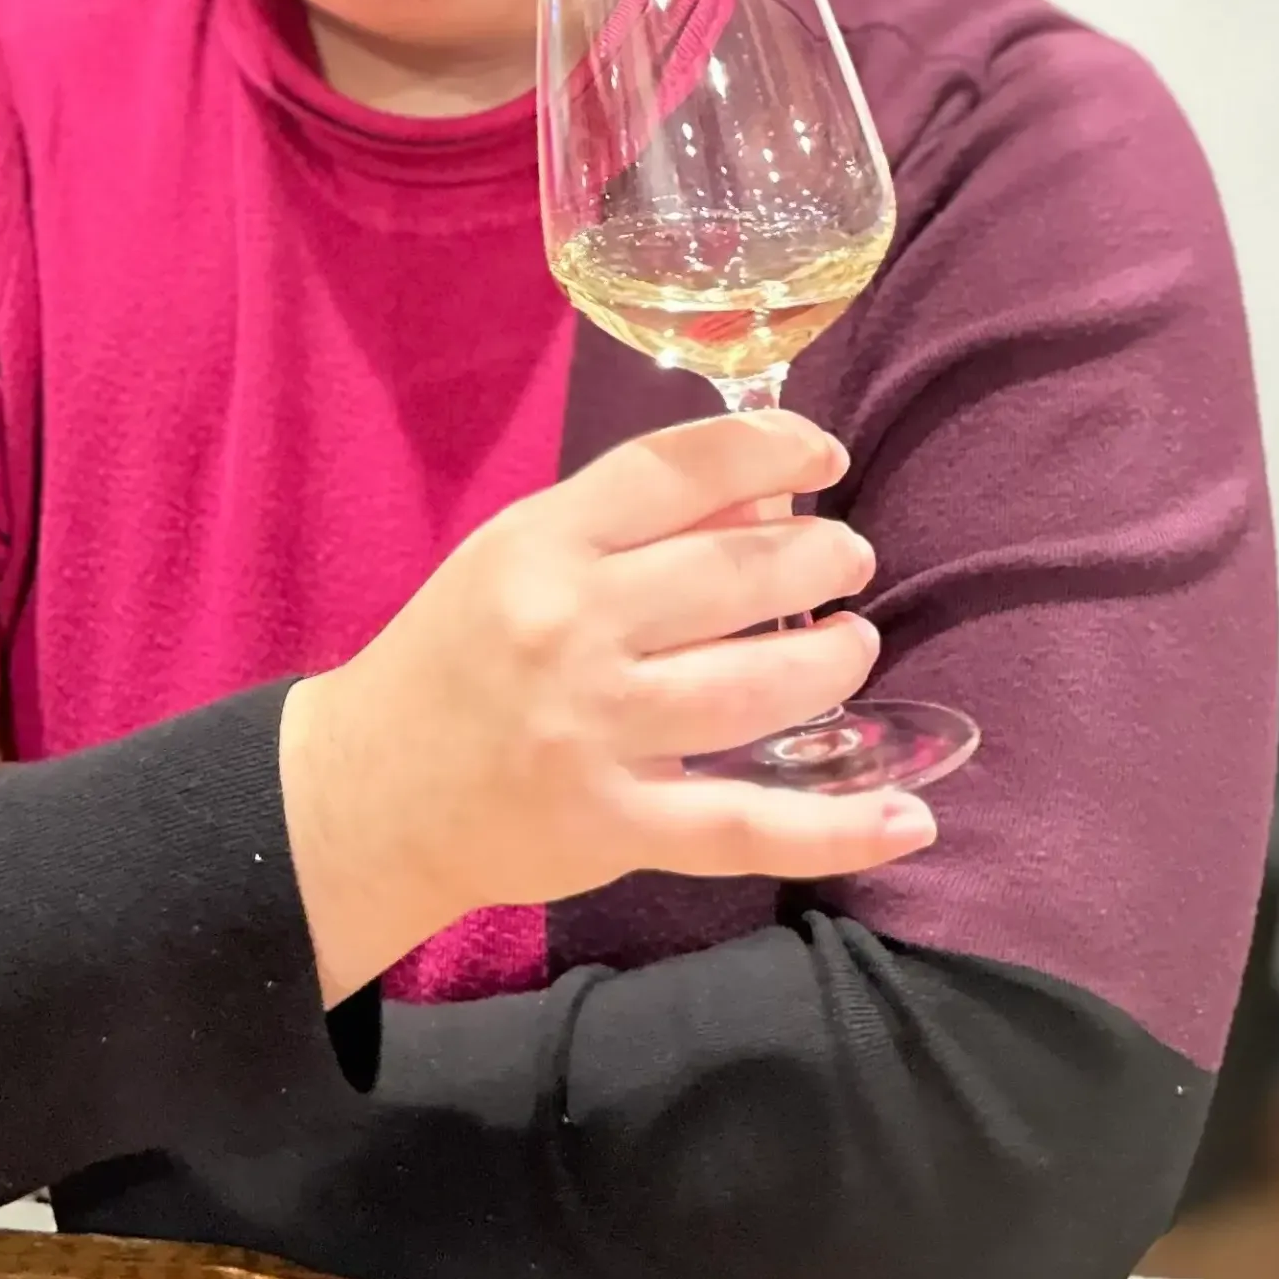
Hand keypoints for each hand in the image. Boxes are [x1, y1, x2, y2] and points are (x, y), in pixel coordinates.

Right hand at [280, 412, 937, 1004]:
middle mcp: (570, 628)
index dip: (772, 450)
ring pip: (757, 689)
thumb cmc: (458, 655)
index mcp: (542, 545)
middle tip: (850, 563)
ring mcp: (594, 731)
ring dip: (832, 659)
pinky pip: (742, 825)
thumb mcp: (520, 557)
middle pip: (736, 574)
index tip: (826, 460)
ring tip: (852, 646)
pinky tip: (909, 819)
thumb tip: (776, 499)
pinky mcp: (612, 827)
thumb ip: (634, 525)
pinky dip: (835, 828)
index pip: (677, 470)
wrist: (368, 790)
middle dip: (822, 560)